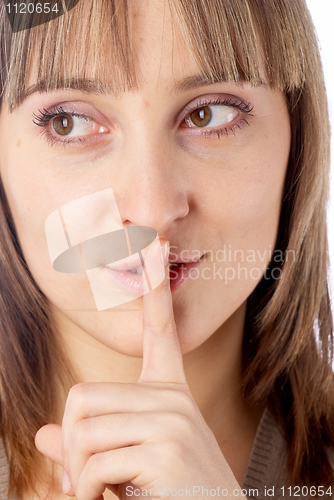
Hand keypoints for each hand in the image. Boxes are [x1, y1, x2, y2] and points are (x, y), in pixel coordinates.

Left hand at [35, 240, 244, 499]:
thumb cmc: (169, 493)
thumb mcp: (124, 464)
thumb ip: (85, 446)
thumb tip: (43, 435)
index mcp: (167, 392)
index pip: (160, 329)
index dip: (155, 289)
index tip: (156, 247)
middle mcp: (171, 398)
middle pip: (82, 397)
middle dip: (71, 445)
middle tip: (86, 478)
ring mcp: (171, 420)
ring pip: (82, 431)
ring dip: (78, 476)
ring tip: (104, 494)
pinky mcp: (166, 448)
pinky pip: (94, 464)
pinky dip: (87, 496)